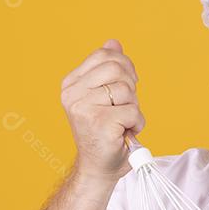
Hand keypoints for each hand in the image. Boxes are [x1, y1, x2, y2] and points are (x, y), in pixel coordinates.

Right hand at [60, 38, 144, 180]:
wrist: (99, 168)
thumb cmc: (104, 133)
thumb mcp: (105, 96)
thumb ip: (108, 69)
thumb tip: (113, 41)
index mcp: (71, 84)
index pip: (104, 54)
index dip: (124, 66)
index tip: (126, 85)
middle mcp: (72, 94)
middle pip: (116, 67)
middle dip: (130, 86)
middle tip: (125, 106)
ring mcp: (84, 108)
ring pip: (126, 89)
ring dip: (133, 107)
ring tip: (122, 122)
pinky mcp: (99, 122)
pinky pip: (133, 110)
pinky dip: (137, 123)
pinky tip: (125, 133)